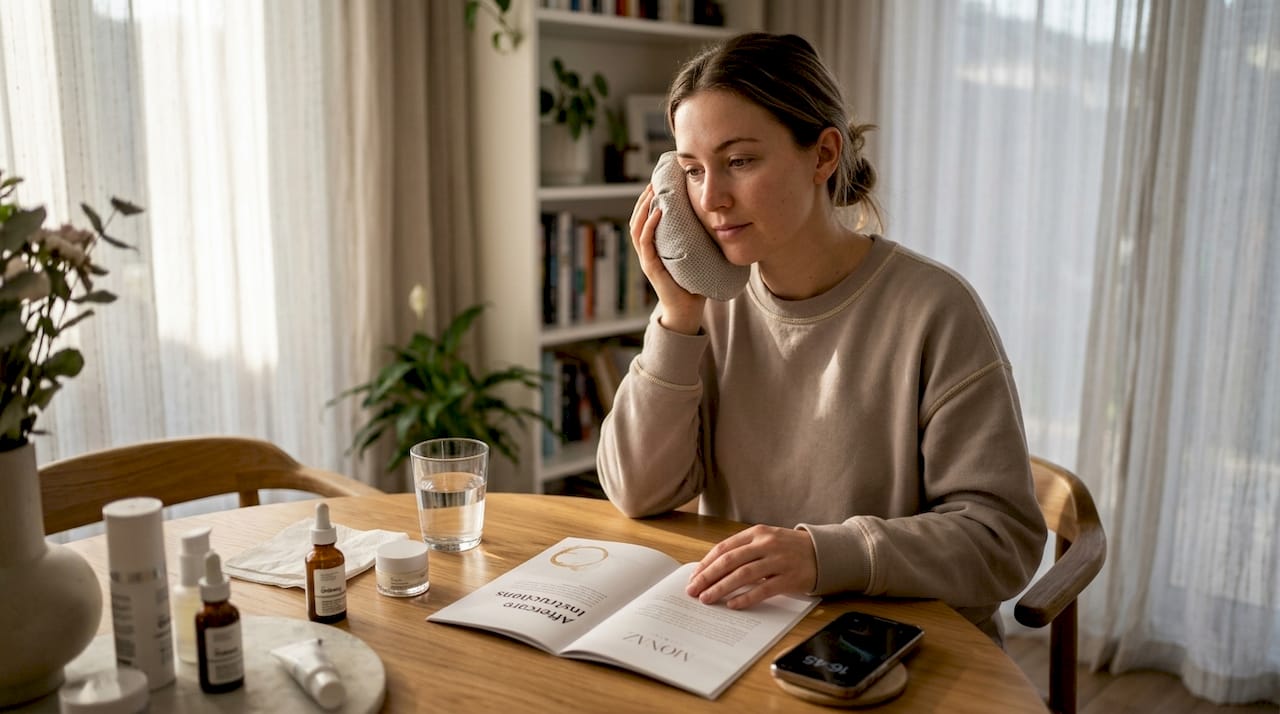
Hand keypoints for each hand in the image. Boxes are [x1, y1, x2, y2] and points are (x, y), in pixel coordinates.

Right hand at [629, 184, 705, 334]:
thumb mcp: (695, 256)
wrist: (688, 311)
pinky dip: (649, 225)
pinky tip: (657, 212)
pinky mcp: (651, 268)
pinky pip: (645, 243)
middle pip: (636, 219)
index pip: (644, 219)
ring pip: (636, 227)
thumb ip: (698, 240)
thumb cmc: (693, 284)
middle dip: (643, 199)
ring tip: (652, 191)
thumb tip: (717, 218)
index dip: (648, 201)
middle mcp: (646, 252)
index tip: (657, 183)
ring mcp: (646, 260)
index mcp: (655, 248)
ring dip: (643, 208)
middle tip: (653, 181)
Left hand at [686, 525, 817, 609]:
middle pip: (730, 561)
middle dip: (708, 577)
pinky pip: (763, 589)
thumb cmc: (789, 548)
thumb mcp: (766, 541)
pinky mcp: (789, 578)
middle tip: (693, 591)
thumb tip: (713, 569)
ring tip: (707, 599)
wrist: (824, 552)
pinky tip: (733, 604)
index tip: (694, 577)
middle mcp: (766, 544)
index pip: (724, 548)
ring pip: (743, 575)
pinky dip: (746, 597)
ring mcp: (778, 561)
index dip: (706, 563)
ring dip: (721, 588)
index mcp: (757, 533)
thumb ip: (744, 551)